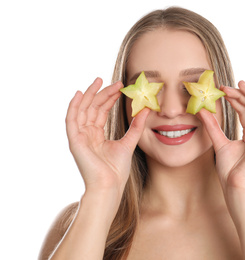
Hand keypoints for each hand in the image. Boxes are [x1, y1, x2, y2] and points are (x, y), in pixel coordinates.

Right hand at [66, 78, 148, 193]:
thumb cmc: (117, 170)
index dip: (109, 98)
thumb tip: (146, 110)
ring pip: (82, 110)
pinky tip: (81, 93)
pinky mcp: (74, 140)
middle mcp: (87, 134)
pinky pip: (71, 119)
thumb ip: (136, 126)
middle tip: (114, 82)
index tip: (120, 87)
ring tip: (99, 81)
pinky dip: (74, 106)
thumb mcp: (129, 142)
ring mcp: (79, 137)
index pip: (101, 111)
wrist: (110, 186)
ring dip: (90, 95)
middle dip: (102, 93)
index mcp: (97, 135)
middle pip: (92, 108)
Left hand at [198, 80, 244, 194]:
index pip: (244, 111)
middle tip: (229, 84)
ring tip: (242, 84)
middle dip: (241, 94)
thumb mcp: (219, 143)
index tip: (222, 89)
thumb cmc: (230, 170)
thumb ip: (212, 127)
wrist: (236, 187)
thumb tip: (202, 111)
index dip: (234, 99)